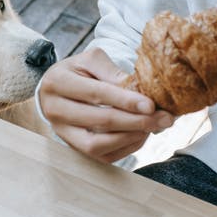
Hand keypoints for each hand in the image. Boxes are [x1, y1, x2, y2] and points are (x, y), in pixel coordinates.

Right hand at [39, 47, 173, 163]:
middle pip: (99, 121)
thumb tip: (141, 92)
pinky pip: (101, 156)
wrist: (57, 88)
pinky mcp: (72, 147)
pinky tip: (140, 135)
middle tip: (162, 119)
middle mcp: (54, 110)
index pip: (97, 94)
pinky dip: (124, 148)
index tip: (151, 105)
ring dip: (130, 137)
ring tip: (152, 127)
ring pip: (97, 145)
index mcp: (58, 82)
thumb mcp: (92, 60)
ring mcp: (61, 132)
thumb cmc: (78, 70)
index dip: (126, 101)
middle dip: (135, 121)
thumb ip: (113, 73)